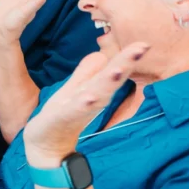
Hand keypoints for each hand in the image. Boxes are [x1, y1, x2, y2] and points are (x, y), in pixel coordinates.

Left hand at [22, 43, 149, 167]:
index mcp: (92, 89)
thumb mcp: (74, 89)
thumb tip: (101, 53)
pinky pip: (75, 110)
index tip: (144, 42)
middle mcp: (90, 100)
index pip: (112, 69)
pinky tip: (90, 96)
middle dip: (125, 63)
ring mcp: (77, 110)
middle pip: (110, 79)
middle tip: (142, 47)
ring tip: (119, 68)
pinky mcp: (62, 119)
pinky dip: (83, 104)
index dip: (127, 56)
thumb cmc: (61, 116)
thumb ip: (87, 72)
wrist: (44, 146)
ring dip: (108, 82)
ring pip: (97, 94)